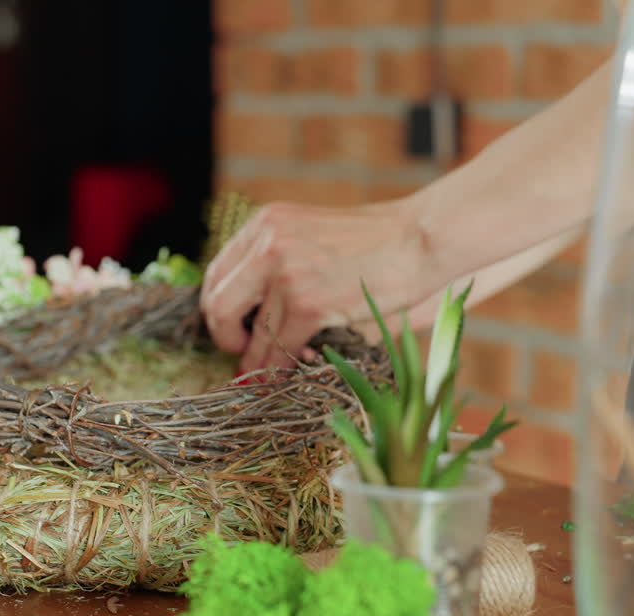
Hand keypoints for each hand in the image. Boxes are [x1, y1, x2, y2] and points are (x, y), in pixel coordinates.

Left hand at [199, 199, 437, 373]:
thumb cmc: (371, 241)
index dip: (218, 311)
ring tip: (264, 374)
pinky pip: (281, 348)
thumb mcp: (308, 234)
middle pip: (216, 305)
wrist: (418, 238)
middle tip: (241, 353)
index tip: (233, 329)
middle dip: (225, 338)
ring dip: (256, 362)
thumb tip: (245, 316)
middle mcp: (267, 244)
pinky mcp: (309, 303)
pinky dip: (281, 367)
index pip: (215, 275)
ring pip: (252, 335)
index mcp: (264, 224)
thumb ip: (274, 262)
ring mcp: (287, 273)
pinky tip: (288, 373)